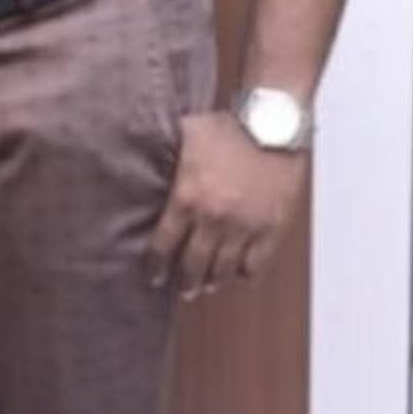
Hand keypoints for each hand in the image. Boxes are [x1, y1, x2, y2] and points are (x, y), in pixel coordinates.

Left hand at [147, 110, 308, 298]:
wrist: (272, 123)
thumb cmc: (229, 126)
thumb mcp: (186, 138)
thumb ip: (165, 156)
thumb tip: (140, 157)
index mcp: (187, 198)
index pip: (163, 246)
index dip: (156, 267)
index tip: (154, 276)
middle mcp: (213, 218)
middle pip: (193, 266)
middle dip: (185, 283)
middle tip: (183, 290)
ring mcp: (244, 226)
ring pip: (224, 269)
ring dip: (214, 281)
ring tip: (208, 285)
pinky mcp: (271, 227)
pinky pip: (256, 263)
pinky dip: (246, 272)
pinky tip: (240, 272)